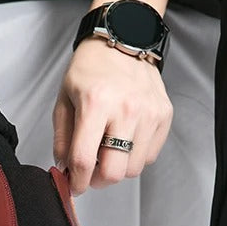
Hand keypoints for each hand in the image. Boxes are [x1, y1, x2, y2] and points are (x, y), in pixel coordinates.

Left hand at [52, 37, 173, 195]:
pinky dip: (134, 157)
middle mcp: (125, 109)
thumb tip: (66, 170)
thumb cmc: (91, 68)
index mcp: (96, 103)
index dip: (77, 181)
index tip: (75, 186)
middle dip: (98, 180)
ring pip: (133, 169)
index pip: (85, 159)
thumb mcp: (65, 99)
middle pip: (114, 172)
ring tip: (108, 152)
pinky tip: (125, 141)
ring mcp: (148, 113)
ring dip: (117, 168)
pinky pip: (149, 157)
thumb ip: (62, 139)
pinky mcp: (163, 116)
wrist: (124, 39)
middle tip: (91, 172)